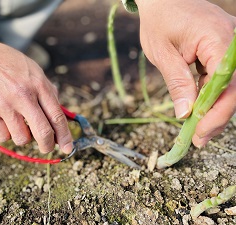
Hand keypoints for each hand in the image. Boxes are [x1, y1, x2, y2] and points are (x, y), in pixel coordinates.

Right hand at [0, 34, 72, 153]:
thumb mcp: (37, 73)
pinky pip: (3, 137)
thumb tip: (60, 119)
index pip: (56, 116)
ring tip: (21, 125)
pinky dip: (7, 134)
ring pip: (22, 139)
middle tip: (47, 147)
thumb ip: (49, 94)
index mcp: (39, 85)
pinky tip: (6, 123)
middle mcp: (23, 96)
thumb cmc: (14, 66)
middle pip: (42, 132)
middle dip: (48, 145)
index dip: (64, 135)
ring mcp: (4, 105)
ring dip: (25, 137)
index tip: (68, 148)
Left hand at [136, 0, 235, 146]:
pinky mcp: (222, 51)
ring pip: (229, 86)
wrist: (161, 1)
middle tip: (198, 138)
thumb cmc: (159, 21)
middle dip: (216, 116)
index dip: (216, 112)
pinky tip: (199, 110)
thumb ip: (177, 83)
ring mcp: (230, 46)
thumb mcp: (163, 54)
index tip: (199, 133)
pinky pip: (222, 78)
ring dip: (214, 109)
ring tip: (198, 130)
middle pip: (233, 88)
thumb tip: (185, 113)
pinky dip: (211, 96)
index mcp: (218, 39)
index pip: (227, 82)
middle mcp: (232, 42)